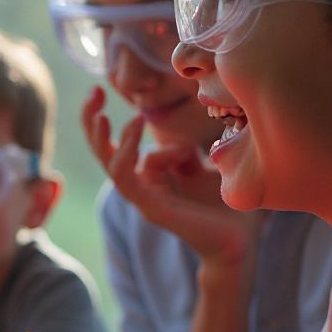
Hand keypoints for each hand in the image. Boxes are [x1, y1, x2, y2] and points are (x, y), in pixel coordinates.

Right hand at [82, 87, 262, 265]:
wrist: (238, 243)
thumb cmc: (227, 207)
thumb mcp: (204, 168)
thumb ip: (184, 154)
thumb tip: (172, 144)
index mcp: (149, 178)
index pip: (118, 146)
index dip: (108, 119)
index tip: (104, 88)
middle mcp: (141, 187)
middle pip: (103, 153)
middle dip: (92, 121)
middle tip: (94, 91)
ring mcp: (143, 199)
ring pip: (111, 164)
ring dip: (103, 138)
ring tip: (101, 113)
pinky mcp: (151, 208)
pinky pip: (127, 176)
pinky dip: (127, 151)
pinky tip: (134, 125)